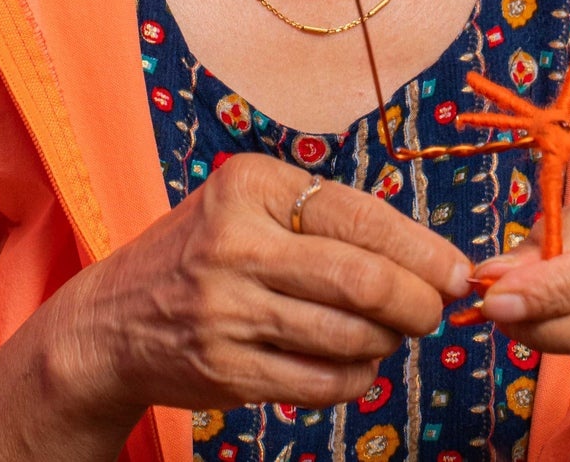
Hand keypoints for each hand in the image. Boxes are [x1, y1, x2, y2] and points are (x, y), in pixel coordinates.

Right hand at [0, 154, 471, 461]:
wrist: (113, 320)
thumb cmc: (204, 251)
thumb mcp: (250, 204)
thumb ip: (325, 217)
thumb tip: (425, 255)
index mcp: (250, 186)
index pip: (359, 216)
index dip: (421, 249)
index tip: (456, 271)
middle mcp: (236, 242)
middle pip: (360, 280)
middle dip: (416, 302)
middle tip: (434, 311)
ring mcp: (226, 310)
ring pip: (346, 336)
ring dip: (387, 343)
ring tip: (391, 336)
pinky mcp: (225, 369)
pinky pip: (318, 383)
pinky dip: (354, 379)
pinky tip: (357, 366)